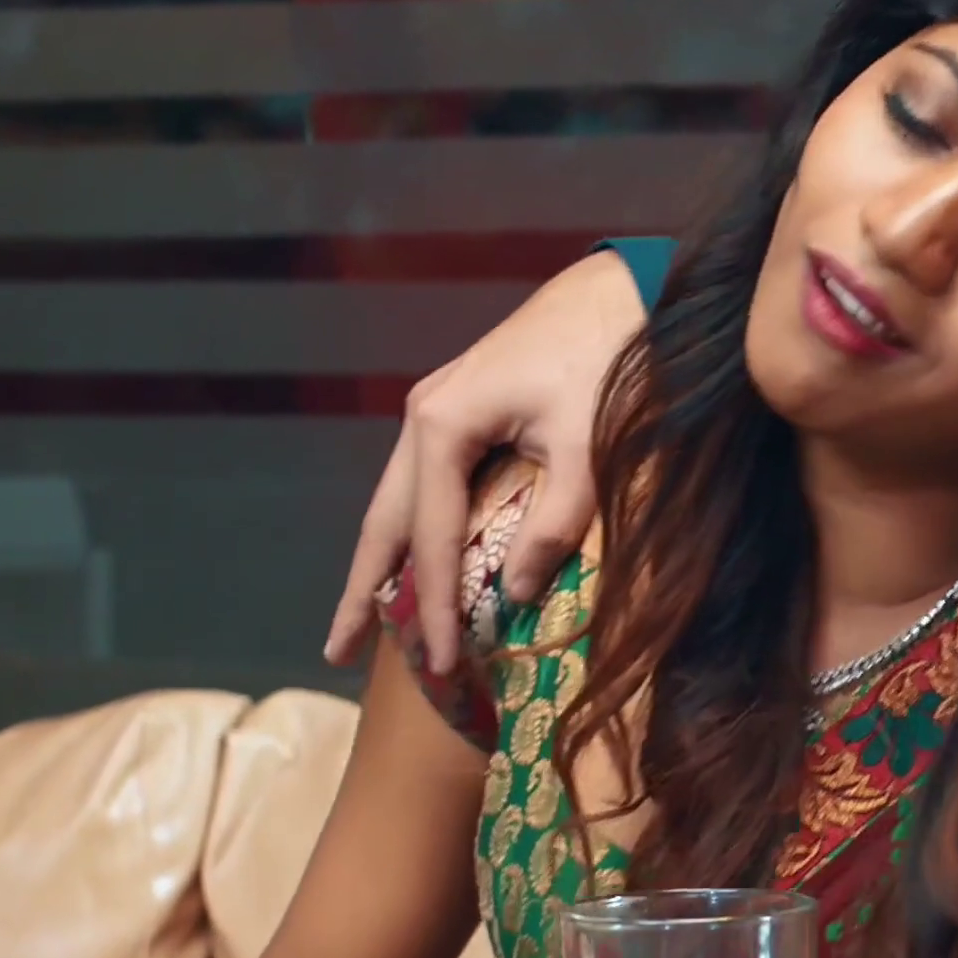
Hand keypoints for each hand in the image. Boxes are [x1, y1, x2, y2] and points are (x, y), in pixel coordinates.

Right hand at [324, 246, 646, 675]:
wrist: (620, 291)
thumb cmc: (607, 362)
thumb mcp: (586, 449)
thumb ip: (553, 524)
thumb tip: (517, 595)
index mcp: (443, 426)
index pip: (429, 539)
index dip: (433, 609)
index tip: (439, 666)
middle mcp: (422, 417)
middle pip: (383, 521)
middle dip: (361, 590)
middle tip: (337, 654)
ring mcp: (434, 410)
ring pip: (396, 502)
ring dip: (381, 563)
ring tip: (360, 624)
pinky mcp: (458, 409)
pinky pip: (423, 485)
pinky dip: (413, 531)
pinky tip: (413, 565)